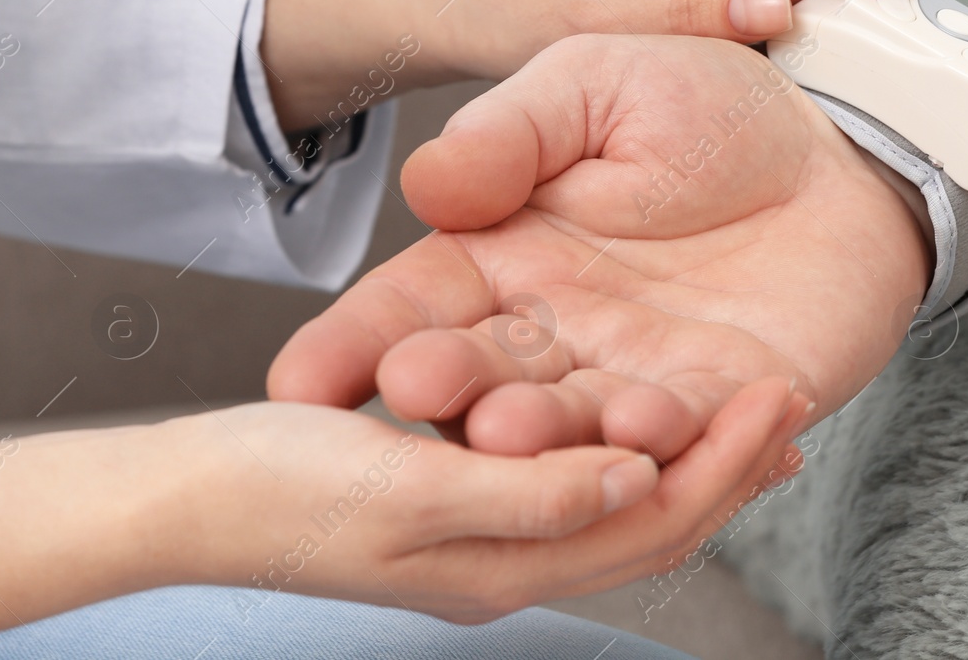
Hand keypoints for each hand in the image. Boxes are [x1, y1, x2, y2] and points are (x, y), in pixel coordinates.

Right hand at [167, 386, 808, 620]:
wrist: (177, 495)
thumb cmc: (272, 486)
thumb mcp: (404, 491)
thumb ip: (525, 494)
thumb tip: (631, 483)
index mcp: (501, 560)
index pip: (641, 524)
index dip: (716, 470)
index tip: (775, 410)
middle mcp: (510, 554)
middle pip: (647, 520)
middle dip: (725, 466)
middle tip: (790, 407)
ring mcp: (491, 531)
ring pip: (621, 503)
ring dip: (694, 458)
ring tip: (759, 412)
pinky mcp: (468, 496)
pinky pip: (576, 479)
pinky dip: (635, 446)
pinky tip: (661, 416)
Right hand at [268, 34, 931, 460]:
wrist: (843, 143)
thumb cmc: (714, 105)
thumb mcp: (596, 84)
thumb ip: (511, 133)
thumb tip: (425, 188)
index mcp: (504, 254)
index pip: (413, 307)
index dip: (358, 342)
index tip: (303, 381)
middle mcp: (556, 328)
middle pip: (482, 377)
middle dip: (446, 389)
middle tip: (416, 388)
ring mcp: (633, 373)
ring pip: (572, 422)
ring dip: (542, 433)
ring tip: (511, 429)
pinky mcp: (718, 402)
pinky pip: (681, 434)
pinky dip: (661, 439)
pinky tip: (646, 428)